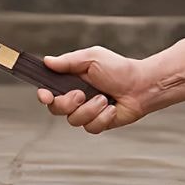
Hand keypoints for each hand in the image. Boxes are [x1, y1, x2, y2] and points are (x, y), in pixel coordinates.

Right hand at [36, 47, 150, 133]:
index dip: (44, 95)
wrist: (141, 86)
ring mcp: (87, 112)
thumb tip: (47, 61)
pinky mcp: (98, 123)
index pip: (49, 90)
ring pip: (74, 120)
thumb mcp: (92, 58)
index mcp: (71, 80)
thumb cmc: (119, 69)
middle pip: (56, 109)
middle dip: (68, 103)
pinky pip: (91, 127)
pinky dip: (103, 117)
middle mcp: (76, 98)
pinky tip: (112, 108)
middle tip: (81, 95)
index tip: (46, 95)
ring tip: (105, 99)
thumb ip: (68, 61)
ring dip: (90, 109)